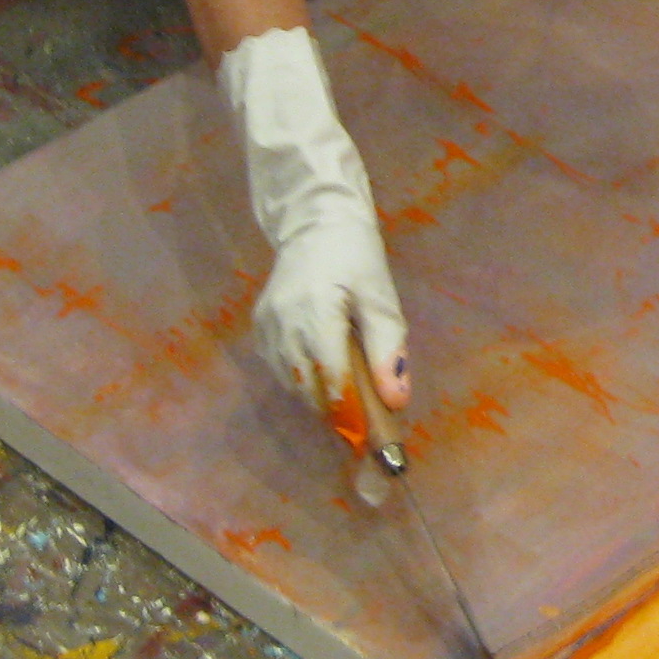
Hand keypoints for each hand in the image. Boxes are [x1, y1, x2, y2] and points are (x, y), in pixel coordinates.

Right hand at [219, 26, 409, 421]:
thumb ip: (388, 349)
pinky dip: (305, 382)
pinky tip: (327, 382)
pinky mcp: (260, 326)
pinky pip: (281, 369)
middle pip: (309, 387)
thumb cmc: (356, 254)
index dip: (350, 413)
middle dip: (338, 413)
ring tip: (351, 409)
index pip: (330, 378)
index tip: (371, 439)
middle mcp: (283, 322)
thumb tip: (397, 399)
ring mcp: (267, 325)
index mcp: (315, 311)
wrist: (314, 220)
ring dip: (321, 400)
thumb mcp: (381, 297)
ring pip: (292, 383)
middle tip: (367, 432)